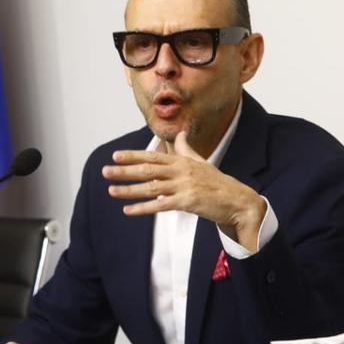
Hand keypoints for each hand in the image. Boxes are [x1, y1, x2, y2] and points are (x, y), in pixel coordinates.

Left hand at [102, 130, 266, 250]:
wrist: (237, 201)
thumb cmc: (217, 182)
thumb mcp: (201, 162)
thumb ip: (186, 149)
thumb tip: (179, 134)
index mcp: (182, 161)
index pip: (152, 156)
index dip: (132, 155)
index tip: (115, 155)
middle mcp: (181, 171)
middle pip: (147, 169)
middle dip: (125, 170)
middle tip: (105, 171)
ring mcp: (184, 186)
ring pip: (151, 187)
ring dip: (129, 190)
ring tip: (111, 190)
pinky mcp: (187, 202)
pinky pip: (161, 205)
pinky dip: (143, 208)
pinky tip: (128, 210)